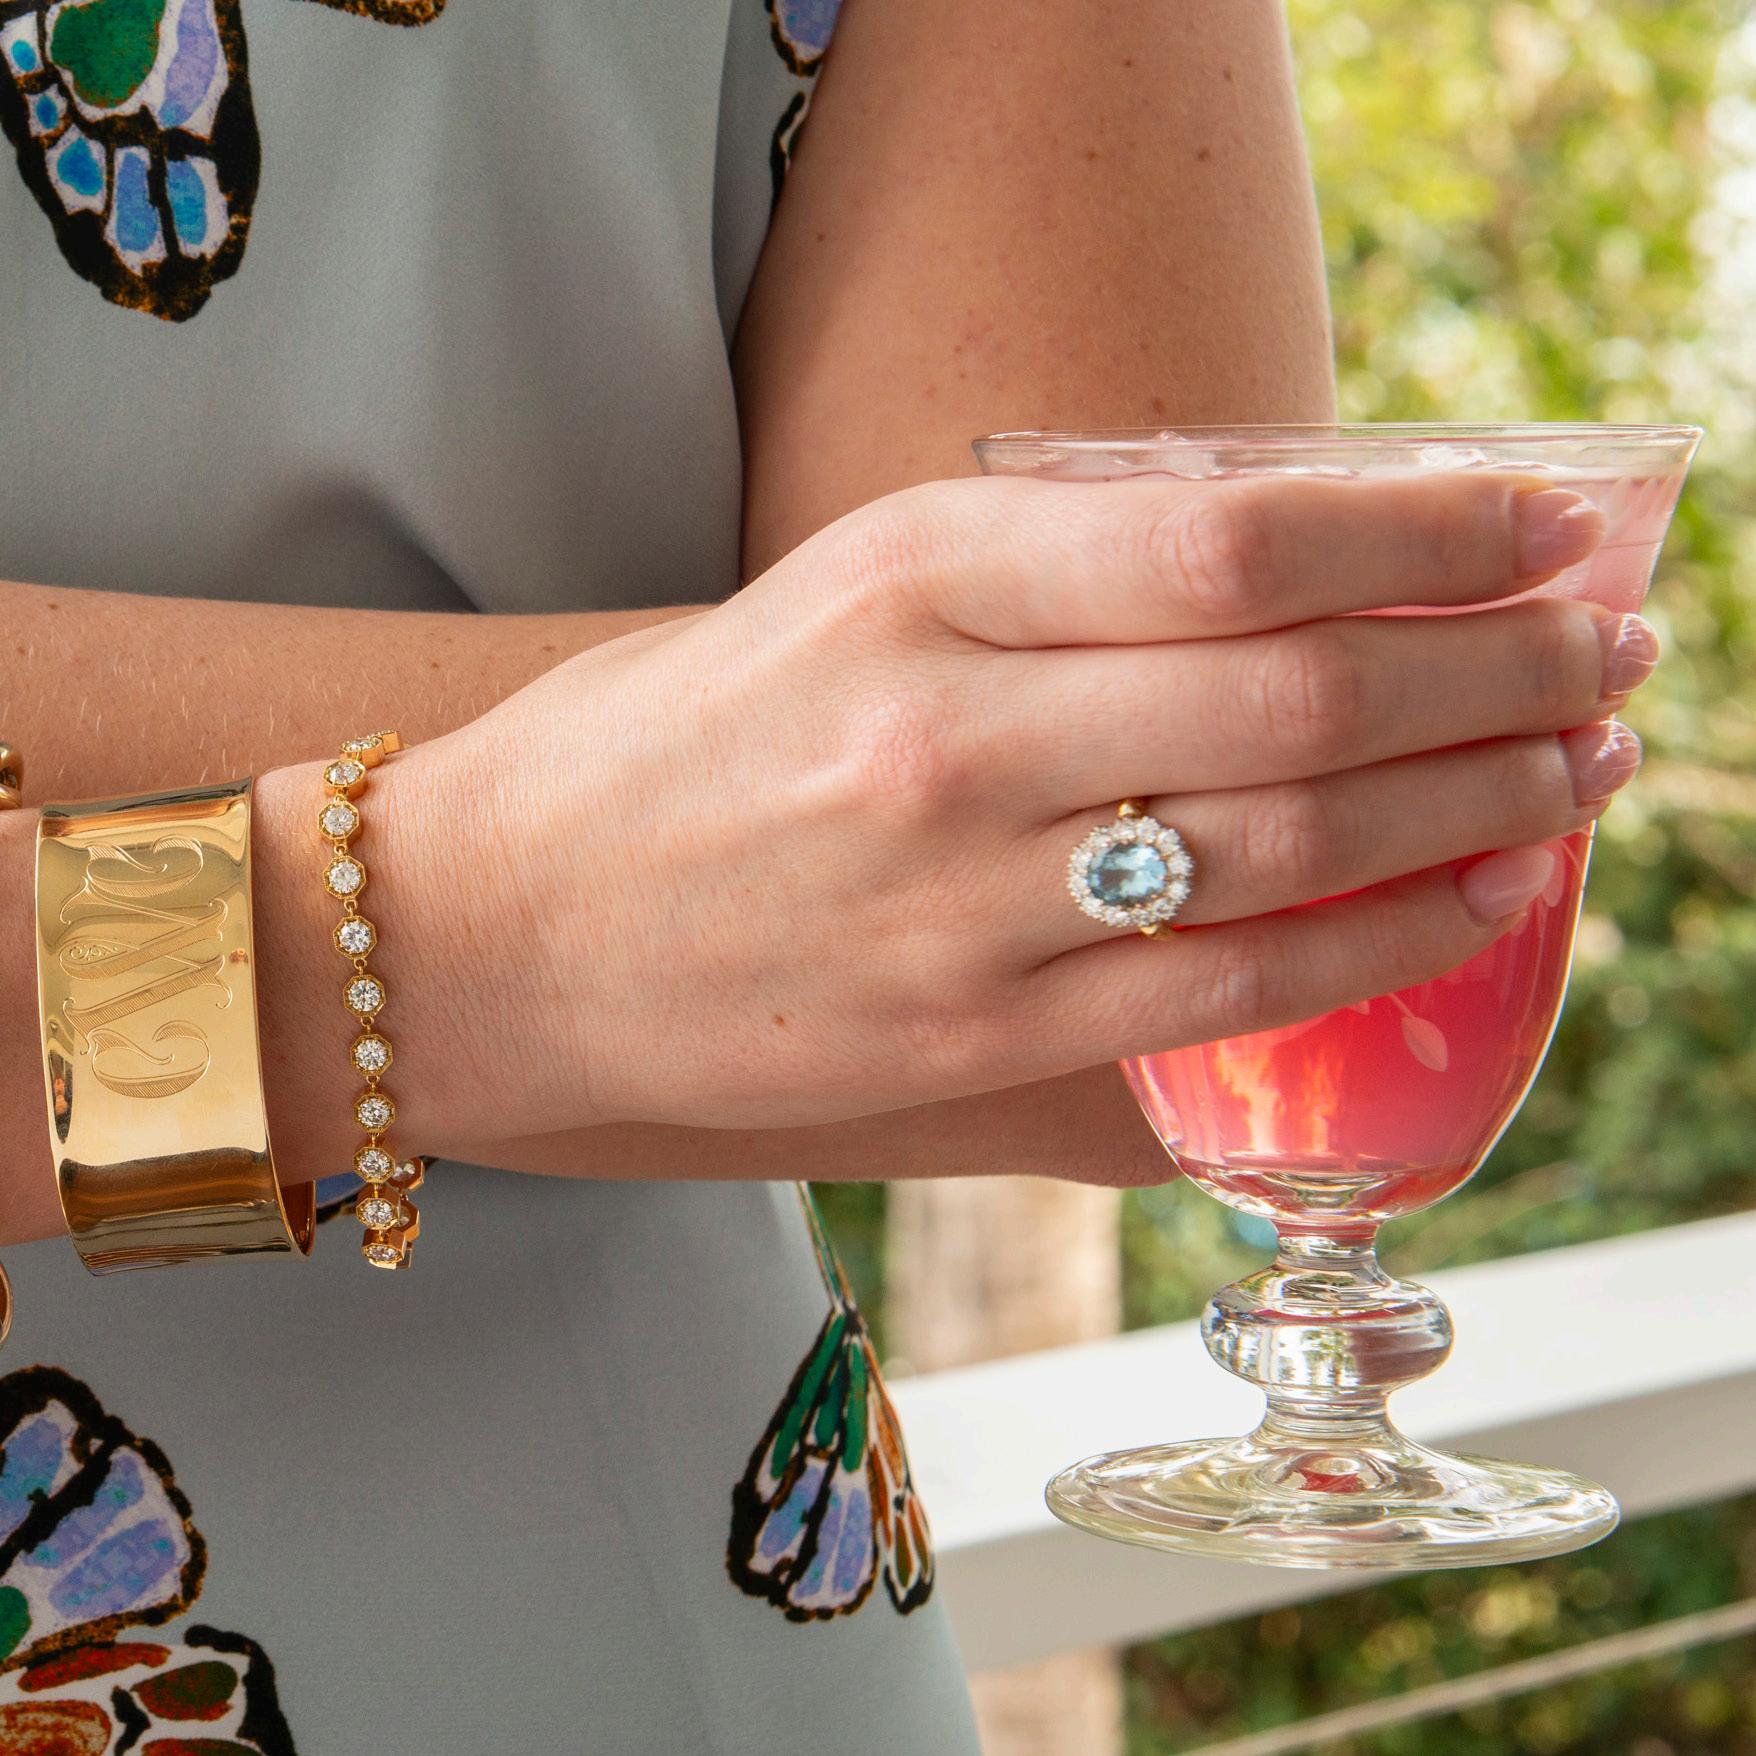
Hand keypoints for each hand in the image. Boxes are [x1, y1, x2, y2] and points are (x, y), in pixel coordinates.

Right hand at [399, 470, 1638, 1141]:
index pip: (1230, 539)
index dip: (1423, 532)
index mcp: (908, 583)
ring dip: (1474, 812)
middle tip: (1603, 656)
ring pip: (1287, 854)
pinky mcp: (965, 1040)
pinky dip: (1375, 948)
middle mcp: (944, 737)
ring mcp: (959, 906)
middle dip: (1496, 675)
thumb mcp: (840, 586)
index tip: (1541, 527)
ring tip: (1576, 776)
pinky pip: (1224, 1000)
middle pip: (1296, 698)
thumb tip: (1282, 561)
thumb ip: (1044, 568)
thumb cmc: (668, 741)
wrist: (493, 933)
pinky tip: (1467, 908)